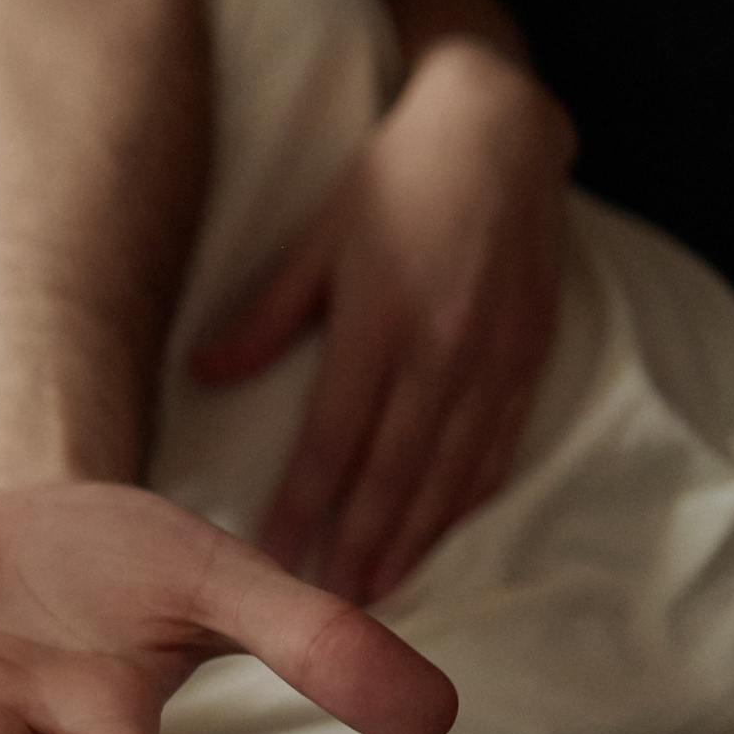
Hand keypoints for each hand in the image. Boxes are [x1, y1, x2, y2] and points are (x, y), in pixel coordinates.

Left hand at [192, 39, 575, 602]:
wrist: (501, 127)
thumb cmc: (394, 180)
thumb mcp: (318, 238)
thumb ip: (263, 316)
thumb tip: (203, 374)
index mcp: (382, 322)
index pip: (336, 438)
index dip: (306, 504)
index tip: (274, 557)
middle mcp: (444, 348)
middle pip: (396, 469)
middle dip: (362, 543)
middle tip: (332, 606)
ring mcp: (494, 355)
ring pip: (452, 468)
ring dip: (416, 535)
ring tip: (380, 589)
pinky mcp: (530, 353)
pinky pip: (498, 442)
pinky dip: (468, 495)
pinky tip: (442, 530)